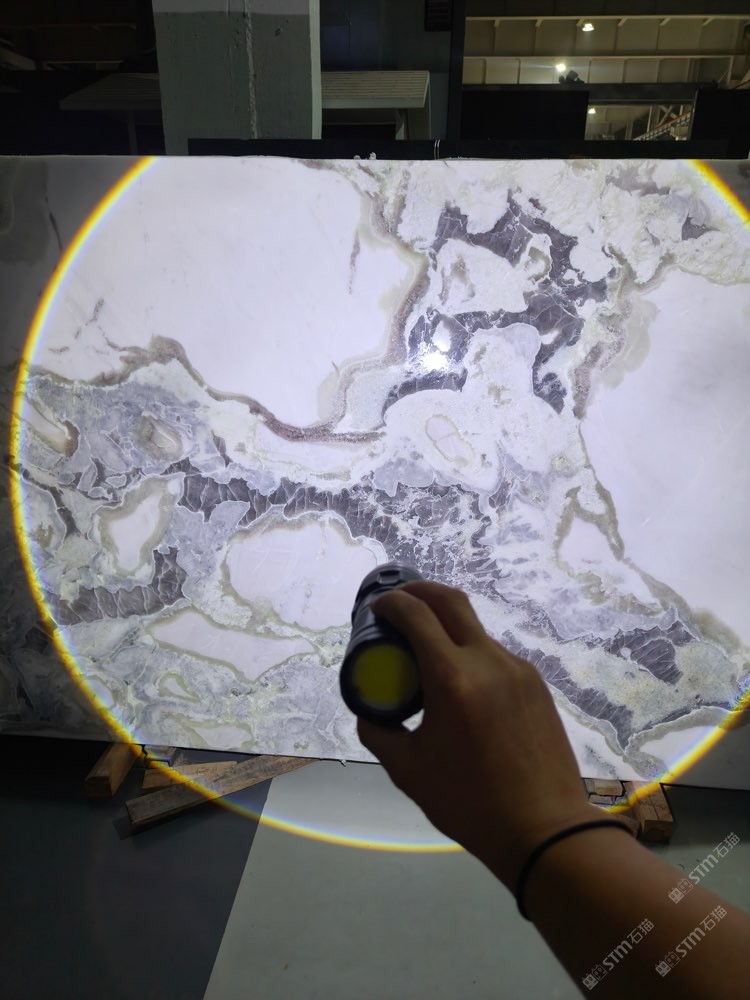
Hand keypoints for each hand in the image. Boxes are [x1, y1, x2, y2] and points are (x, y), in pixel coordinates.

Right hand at [357, 581, 600, 890]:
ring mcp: (518, 670)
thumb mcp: (408, 771)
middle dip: (419, 591)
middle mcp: (488, 661)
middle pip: (451, 600)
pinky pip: (495, 655)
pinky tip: (460, 685)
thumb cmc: (470, 803)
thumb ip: (379, 732)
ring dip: (446, 626)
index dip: (391, 603)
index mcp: (453, 678)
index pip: (416, 614)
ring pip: (475, 629)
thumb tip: (369, 711)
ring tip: (426, 655)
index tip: (376, 609)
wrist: (545, 829)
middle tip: (398, 604)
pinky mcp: (536, 684)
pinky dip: (469, 653)